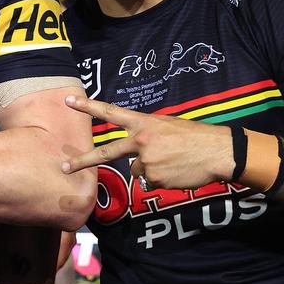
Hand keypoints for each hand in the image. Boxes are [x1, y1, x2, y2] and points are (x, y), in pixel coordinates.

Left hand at [61, 95, 234, 190]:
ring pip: (137, 171)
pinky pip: (151, 182)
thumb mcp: (167, 126)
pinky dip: (161, 179)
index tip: (68, 100)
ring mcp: (146, 161)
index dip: (88, 106)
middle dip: (84, 161)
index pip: (111, 112)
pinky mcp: (154, 178)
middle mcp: (140, 141)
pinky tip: (176, 171)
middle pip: (106, 153)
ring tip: (173, 162)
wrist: (218, 152)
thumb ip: (146, 135)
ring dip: (151, 169)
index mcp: (143, 123)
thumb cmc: (195, 137)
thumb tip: (135, 155)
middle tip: (65, 167)